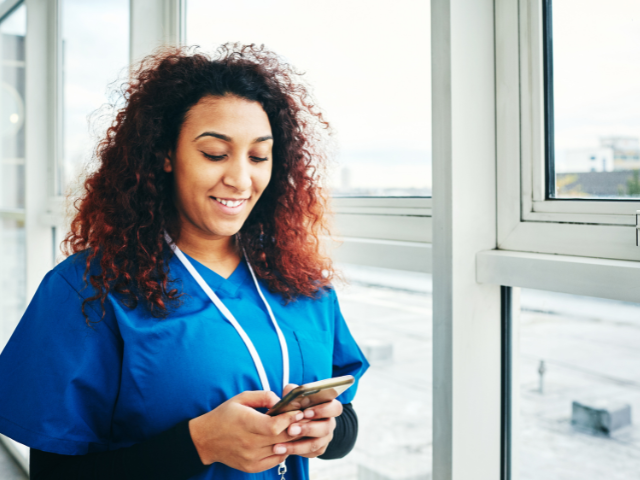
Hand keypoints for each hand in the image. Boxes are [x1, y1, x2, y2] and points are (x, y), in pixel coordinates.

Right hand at [188, 390, 302, 472]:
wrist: (206, 439)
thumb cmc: (225, 415)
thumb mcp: (241, 398)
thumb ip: (263, 396)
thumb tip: (281, 402)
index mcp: (246, 423)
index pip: (275, 426)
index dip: (290, 419)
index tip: (298, 412)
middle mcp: (249, 443)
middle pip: (282, 438)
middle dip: (296, 428)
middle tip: (303, 420)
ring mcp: (250, 457)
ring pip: (281, 450)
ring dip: (291, 440)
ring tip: (295, 430)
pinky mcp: (251, 467)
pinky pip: (275, 461)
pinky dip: (283, 451)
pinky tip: (282, 442)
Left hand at [272, 384, 342, 457]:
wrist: (297, 421)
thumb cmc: (298, 405)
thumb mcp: (296, 396)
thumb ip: (293, 391)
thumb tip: (289, 393)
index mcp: (329, 407)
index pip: (335, 408)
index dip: (322, 410)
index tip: (305, 412)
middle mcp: (329, 423)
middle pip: (326, 427)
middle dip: (307, 429)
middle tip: (290, 429)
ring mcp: (325, 438)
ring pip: (316, 444)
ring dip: (297, 445)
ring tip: (280, 444)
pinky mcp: (318, 449)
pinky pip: (309, 453)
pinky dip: (294, 451)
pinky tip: (281, 449)